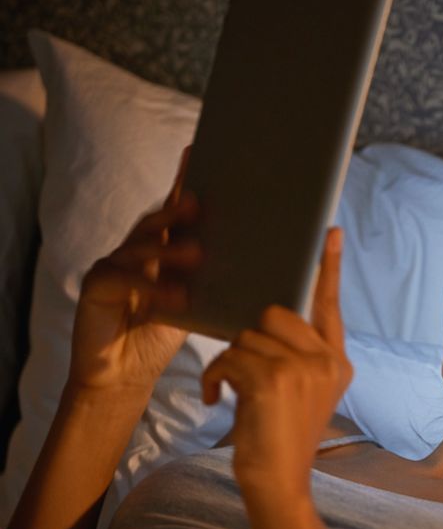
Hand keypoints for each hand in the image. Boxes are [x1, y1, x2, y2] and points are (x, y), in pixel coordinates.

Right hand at [68, 146, 199, 395]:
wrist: (122, 376)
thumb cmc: (162, 337)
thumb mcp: (196, 304)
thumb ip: (213, 280)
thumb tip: (260, 260)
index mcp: (160, 249)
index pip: (174, 211)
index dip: (184, 180)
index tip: (199, 152)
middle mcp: (135, 250)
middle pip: (156, 220)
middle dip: (176, 209)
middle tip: (199, 202)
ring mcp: (113, 265)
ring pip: (140, 246)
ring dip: (168, 248)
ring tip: (196, 254)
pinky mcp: (96, 288)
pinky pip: (123, 280)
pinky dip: (150, 286)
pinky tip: (175, 297)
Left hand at [201, 228, 352, 499]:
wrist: (278, 483)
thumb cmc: (279, 438)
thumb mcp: (299, 393)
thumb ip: (296, 355)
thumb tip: (267, 317)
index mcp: (337, 362)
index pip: (329, 306)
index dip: (328, 268)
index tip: (329, 233)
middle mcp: (327, 361)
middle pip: (275, 314)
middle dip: (249, 338)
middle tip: (242, 370)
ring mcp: (304, 369)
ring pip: (248, 336)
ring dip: (228, 363)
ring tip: (230, 393)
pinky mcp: (275, 380)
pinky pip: (231, 357)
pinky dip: (217, 378)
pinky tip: (221, 401)